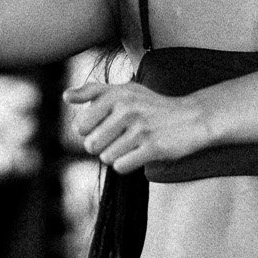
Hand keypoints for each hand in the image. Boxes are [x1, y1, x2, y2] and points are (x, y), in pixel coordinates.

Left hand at [63, 80, 212, 171]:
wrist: (192, 118)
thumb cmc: (153, 105)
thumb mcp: (126, 90)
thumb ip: (93, 91)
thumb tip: (65, 96)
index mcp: (116, 94)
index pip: (81, 126)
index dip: (91, 131)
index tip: (107, 126)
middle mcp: (127, 109)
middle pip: (91, 144)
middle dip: (102, 146)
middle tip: (121, 138)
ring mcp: (141, 129)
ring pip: (106, 157)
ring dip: (117, 155)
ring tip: (133, 144)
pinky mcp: (153, 148)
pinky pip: (121, 166)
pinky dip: (127, 164)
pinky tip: (140, 153)